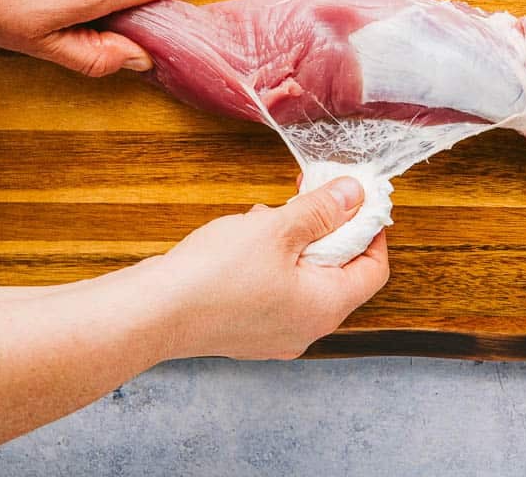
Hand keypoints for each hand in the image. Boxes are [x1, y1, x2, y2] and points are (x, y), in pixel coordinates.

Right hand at [148, 177, 389, 359]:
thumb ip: (322, 210)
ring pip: (303, 278)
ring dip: (294, 242)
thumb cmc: (214, 277)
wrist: (151, 313)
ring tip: (266, 217)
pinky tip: (244, 236)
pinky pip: (275, 289)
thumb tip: (355, 194)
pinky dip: (270, 260)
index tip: (358, 200)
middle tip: (309, 197)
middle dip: (326, 230)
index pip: (374, 271)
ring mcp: (274, 332)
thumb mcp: (277, 229)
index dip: (371, 231)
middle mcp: (306, 328)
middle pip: (339, 273)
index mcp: (325, 308)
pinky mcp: (246, 328)